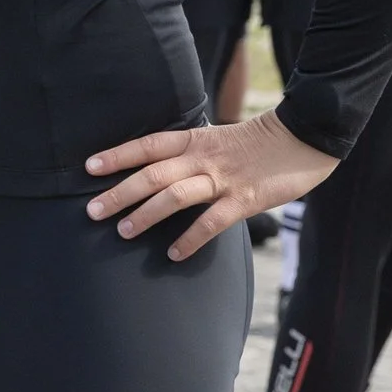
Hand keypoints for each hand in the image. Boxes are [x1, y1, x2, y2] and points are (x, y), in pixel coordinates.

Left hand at [86, 109, 337, 259]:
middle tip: (93, 211)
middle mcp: (201, 158)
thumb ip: (188, 152)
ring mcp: (222, 179)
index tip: (89, 167)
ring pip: (175, 197)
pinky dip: (190, 239)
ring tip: (123, 232)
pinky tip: (174, 254)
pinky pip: (212, 222)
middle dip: (119, 193)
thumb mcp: (215, 139)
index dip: (117, 156)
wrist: (302, 137)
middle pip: (152, 174)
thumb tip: (157, 166)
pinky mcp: (244, 200)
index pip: (146, 146)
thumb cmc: (255, 142)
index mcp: (192, 140)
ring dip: (146, 215)